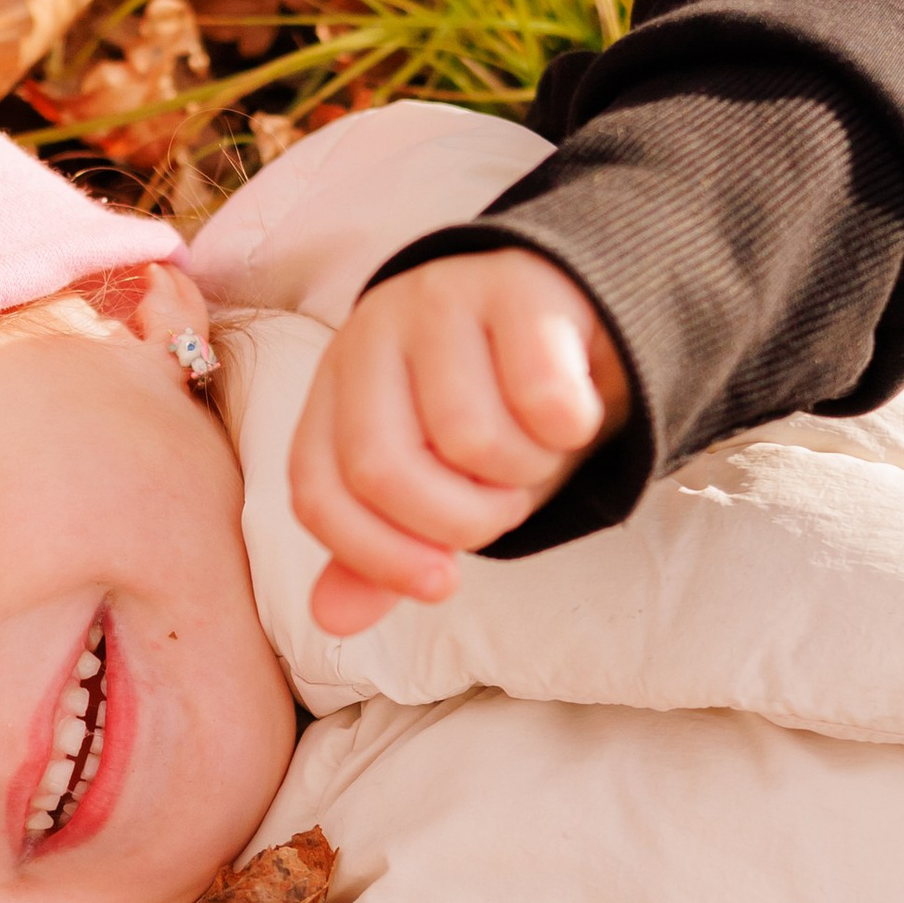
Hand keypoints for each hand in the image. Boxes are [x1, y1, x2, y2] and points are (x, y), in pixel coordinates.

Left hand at [289, 250, 629, 633]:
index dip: (375, 555)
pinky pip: (541, 397)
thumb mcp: (441, 488)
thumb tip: (331, 618)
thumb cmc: (502, 413)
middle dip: (460, 520)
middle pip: (383, 469)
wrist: (585, 320)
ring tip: (537, 448)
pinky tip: (575, 411)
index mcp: (335, 389)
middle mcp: (370, 335)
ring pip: (469, 438)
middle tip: (503, 503)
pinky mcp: (516, 284)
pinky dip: (571, 428)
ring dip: (523, 473)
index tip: (441, 584)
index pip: (318, 491)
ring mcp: (438, 299)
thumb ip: (385, 547)